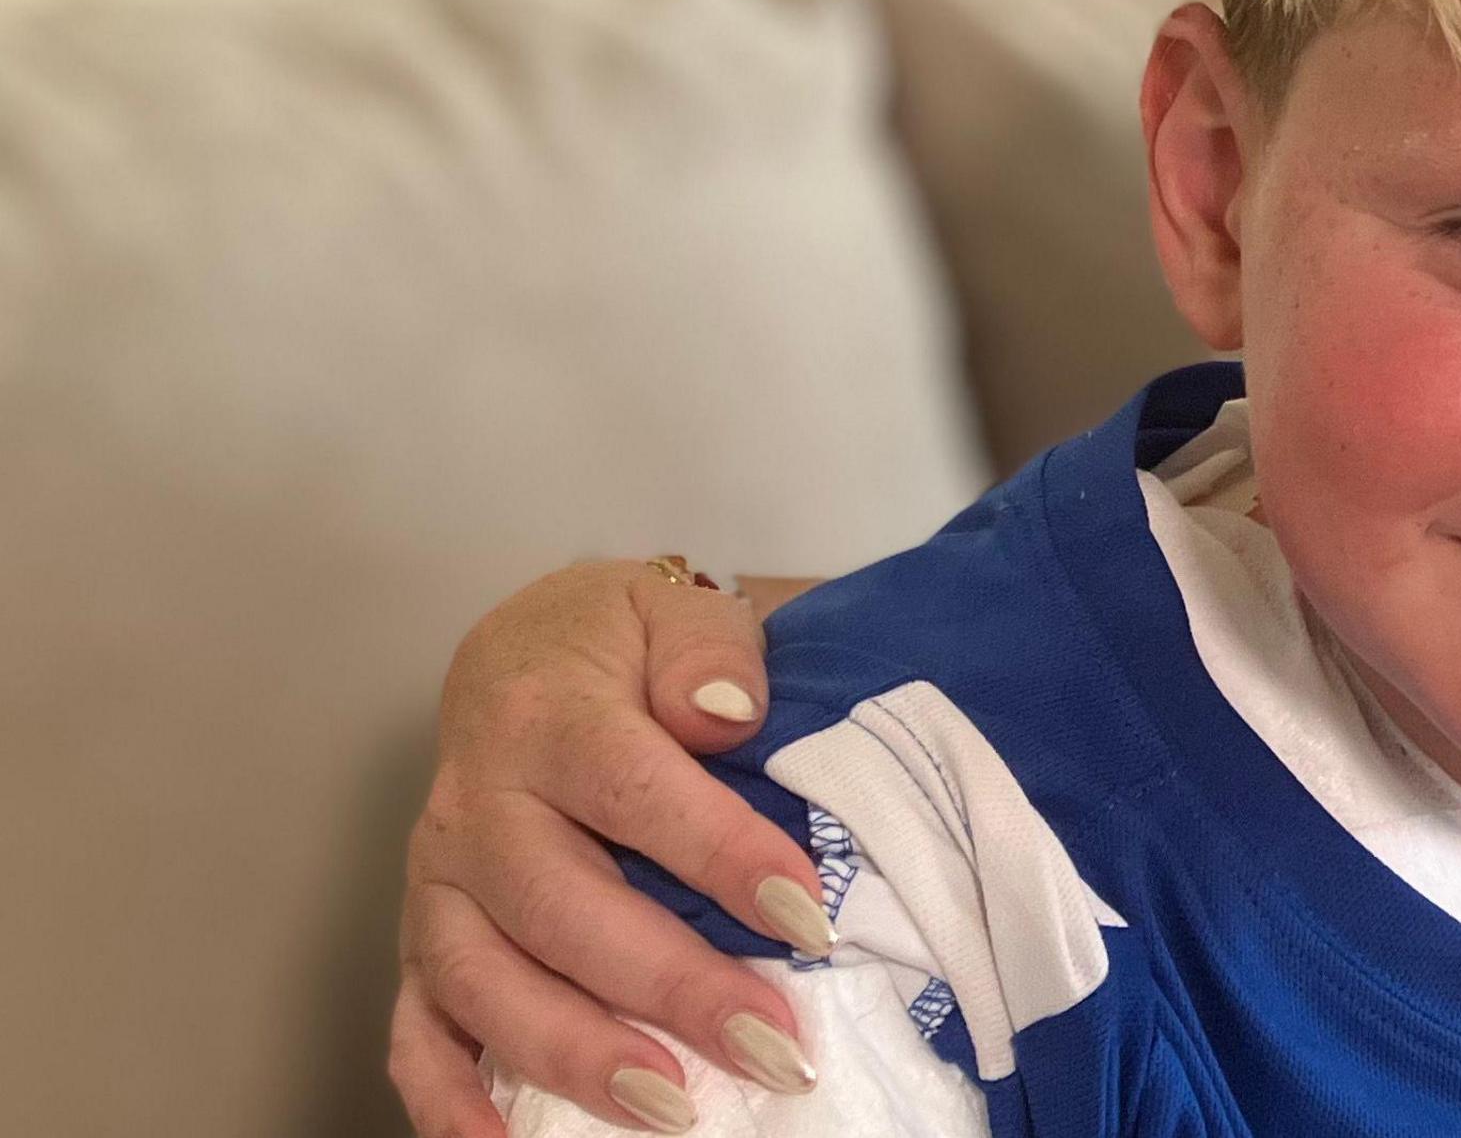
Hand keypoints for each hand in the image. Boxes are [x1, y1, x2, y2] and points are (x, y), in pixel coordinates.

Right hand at [391, 560, 824, 1135]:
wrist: (521, 657)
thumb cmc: (619, 647)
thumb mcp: (674, 609)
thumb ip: (707, 651)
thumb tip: (726, 713)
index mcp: (544, 717)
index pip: (631, 788)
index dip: (719, 854)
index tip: (808, 916)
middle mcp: (474, 807)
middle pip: (560, 907)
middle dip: (669, 986)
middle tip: (771, 1045)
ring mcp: (437, 884)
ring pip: (484, 981)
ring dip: (575, 1055)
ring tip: (675, 1106)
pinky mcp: (420, 940)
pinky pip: (415, 1031)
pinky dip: (448, 1100)